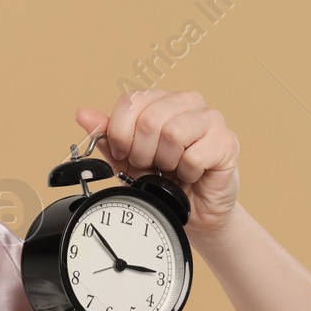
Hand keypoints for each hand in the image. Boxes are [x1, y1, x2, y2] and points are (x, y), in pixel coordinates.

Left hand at [74, 90, 240, 239]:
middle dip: (143, 153)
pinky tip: (191, 174)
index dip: (121, 134)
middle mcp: (186, 101)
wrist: (193, 211)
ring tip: (172, 169)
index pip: (130, 102)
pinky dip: (187, 172)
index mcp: (159, 99)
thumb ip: (106, 136)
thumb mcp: (126, 159)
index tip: (125, 154)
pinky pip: (195, 156)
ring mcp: (210, 118)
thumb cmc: (162, 180)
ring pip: (173, 134)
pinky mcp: (227, 141)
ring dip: (166, 162)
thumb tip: (83, 115)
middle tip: (151, 165)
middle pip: (149, 119)